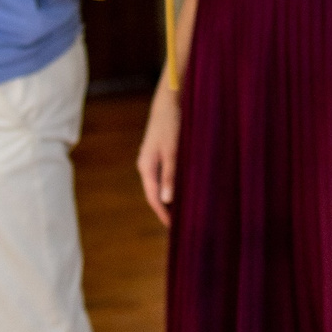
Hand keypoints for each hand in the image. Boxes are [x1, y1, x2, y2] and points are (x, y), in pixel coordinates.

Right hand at [137, 87, 181, 225]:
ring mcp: (153, 159)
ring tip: (185, 211)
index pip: (153, 198)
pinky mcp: (161, 153)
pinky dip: (174, 185)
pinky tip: (185, 189)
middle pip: (156, 194)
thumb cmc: (170, 125)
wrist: (168, 102)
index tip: (174, 229)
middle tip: (181, 225)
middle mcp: (147, 166)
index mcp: (146, 168)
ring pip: (161, 185)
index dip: (163, 214)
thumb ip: (170, 175)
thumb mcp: (172, 151)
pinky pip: (166, 175)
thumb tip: (166, 200)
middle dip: (167, 209)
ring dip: (171, 198)